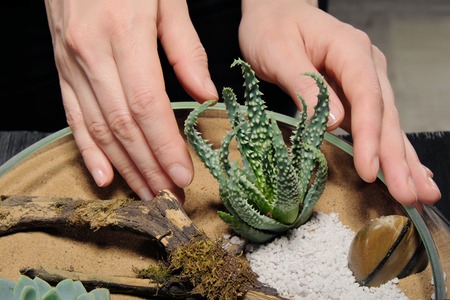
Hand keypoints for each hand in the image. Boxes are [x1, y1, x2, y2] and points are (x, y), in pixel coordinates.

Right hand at [44, 0, 217, 200]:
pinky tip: (104, 176)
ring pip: (100, 128)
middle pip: (124, 125)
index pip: (148, 106)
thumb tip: (205, 93)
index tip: (183, 175)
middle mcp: (92, 54)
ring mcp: (72, 63)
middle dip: (149, 165)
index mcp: (124, 33)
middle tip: (170, 194)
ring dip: (125, 166)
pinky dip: (88, 150)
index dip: (165, 145)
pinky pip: (73, 117)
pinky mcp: (62, 68)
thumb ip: (185, 48)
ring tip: (146, 193)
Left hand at [239, 0, 440, 204]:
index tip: (370, 170)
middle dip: (397, 158)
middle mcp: (365, 64)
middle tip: (411, 195)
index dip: (370, 136)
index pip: (366, 96)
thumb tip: (335, 123)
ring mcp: (365, 79)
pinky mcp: (357, 92)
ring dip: (405, 160)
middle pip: (385, 114)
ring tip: (424, 193)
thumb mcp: (278, 53)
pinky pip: (378, 123)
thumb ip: (305, 86)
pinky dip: (393, 149)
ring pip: (388, 122)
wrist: (275, 10)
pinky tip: (411, 170)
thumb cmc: (272, 28)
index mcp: (348, 50)